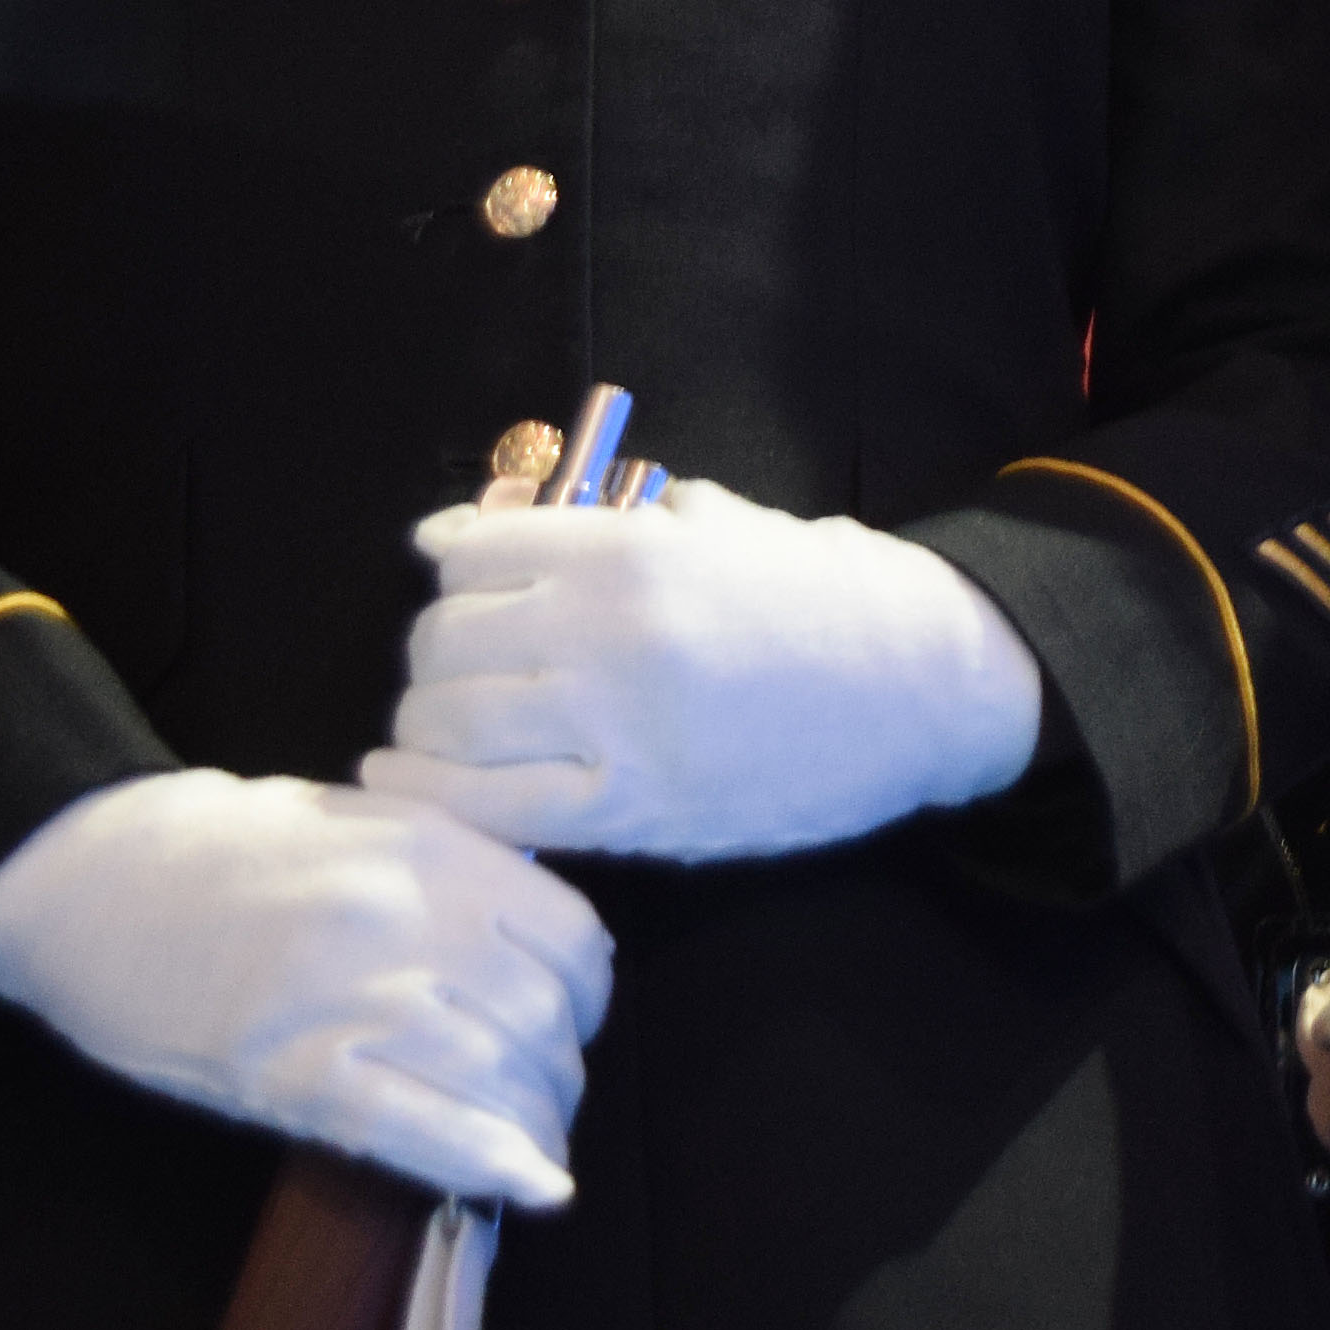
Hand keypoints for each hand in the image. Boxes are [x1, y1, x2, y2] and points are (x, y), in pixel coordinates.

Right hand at [0, 770, 611, 1207]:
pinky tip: (534, 1185)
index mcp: (430, 850)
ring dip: (535, 1124)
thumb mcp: (363, 821)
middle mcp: (405, 922)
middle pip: (542, 1017)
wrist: (90, 870)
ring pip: (496, 1078)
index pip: (572, 937)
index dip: (590, 994)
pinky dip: (489, 1163)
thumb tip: (529, 937)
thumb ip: (452, 872)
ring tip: (533, 1143)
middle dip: (562, 1071)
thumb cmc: (226, 845)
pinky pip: (419, 1128)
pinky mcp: (287, 1073)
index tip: (574, 1020)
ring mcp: (346, 1000)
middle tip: (548, 1095)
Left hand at [363, 477, 1044, 861]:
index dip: (451, 559)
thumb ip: (616, 521)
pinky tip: (403, 782)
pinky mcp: (631, 810)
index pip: (470, 553)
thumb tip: (507, 519)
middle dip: (440, 646)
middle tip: (459, 657)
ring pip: (448, 724)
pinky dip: (430, 794)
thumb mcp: (723, 523)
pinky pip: (490, 808)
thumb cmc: (828, 592)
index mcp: (627, 553)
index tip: (451, 569)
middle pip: (444, 640)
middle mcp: (605, 636)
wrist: (925, 684)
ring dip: (428, 720)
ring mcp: (614, 729)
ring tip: (442, 721)